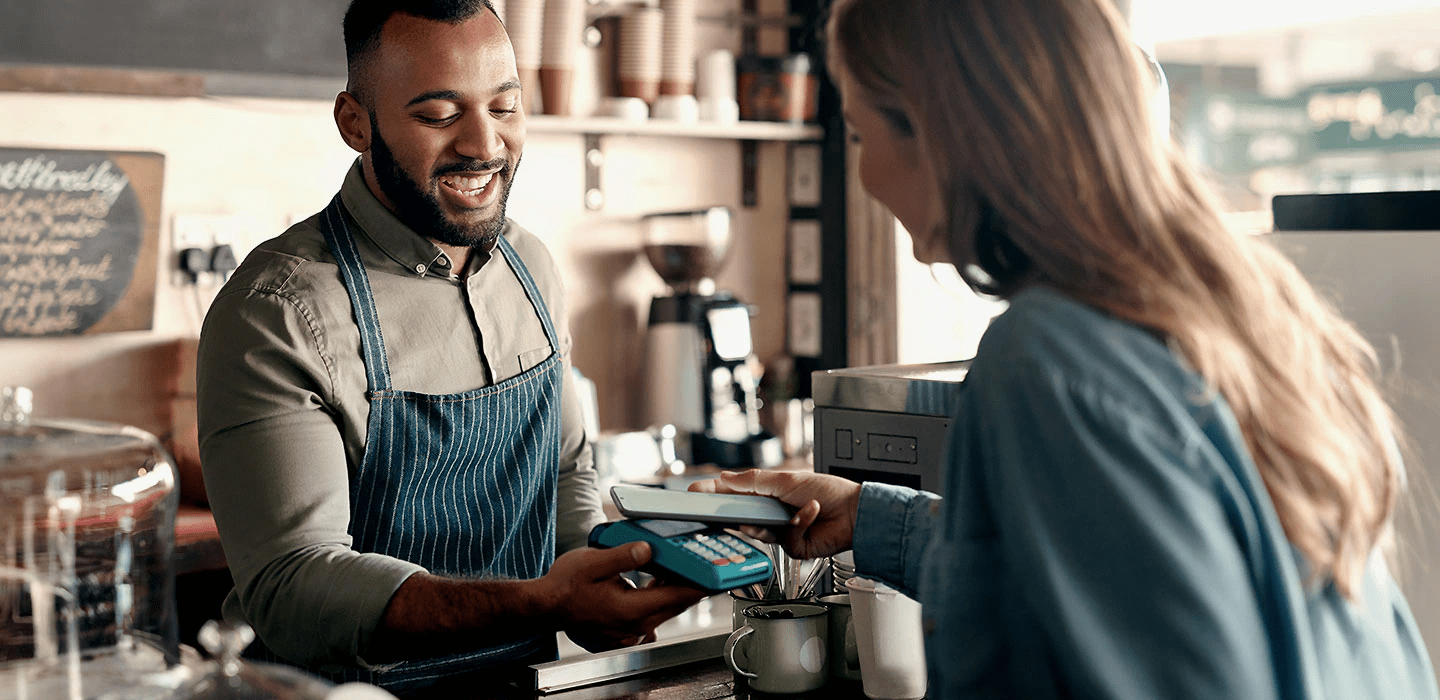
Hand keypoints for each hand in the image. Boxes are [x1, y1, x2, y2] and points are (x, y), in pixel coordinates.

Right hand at [539, 543, 709, 651]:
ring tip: (677, 569)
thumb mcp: (594, 561)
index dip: (700, 585)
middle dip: (691, 585)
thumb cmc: (564, 586)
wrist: (544, 606)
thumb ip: (624, 556)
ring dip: (673, 591)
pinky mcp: (623, 632)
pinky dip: (657, 599)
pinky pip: (650, 616)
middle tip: (703, 565)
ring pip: (663, 610)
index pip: (678, 597)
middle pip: (675, 605)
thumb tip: (648, 549)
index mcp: (632, 609)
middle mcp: (635, 626)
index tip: (718, 575)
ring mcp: (629, 632)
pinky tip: (654, 582)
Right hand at [689, 469, 860, 560]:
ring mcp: (781, 532)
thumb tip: (725, 478)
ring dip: (766, 522)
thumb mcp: (787, 479)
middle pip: (740, 516)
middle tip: (712, 512)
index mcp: (768, 493)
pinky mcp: (792, 548)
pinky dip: (799, 523)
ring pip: (758, 533)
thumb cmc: (829, 490)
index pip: (734, 494)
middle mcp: (772, 513)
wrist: (856, 513)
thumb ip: (754, 481)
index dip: (714, 495)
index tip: (693, 494)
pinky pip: (785, 539)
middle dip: (730, 514)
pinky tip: (811, 512)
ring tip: (777, 513)